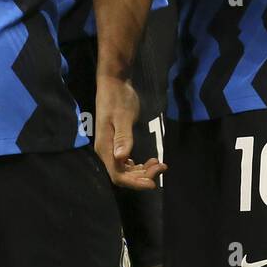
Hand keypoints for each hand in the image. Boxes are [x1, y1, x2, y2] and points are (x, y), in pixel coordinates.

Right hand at [94, 75, 165, 190]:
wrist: (114, 84)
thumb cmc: (119, 99)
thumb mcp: (123, 117)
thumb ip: (123, 137)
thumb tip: (121, 158)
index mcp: (106, 147)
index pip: (117, 175)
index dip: (134, 182)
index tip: (153, 182)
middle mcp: (106, 151)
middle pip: (122, 175)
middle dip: (142, 176)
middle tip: (161, 167)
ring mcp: (111, 148)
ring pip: (125, 170)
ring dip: (142, 171)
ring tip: (159, 164)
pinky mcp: (116, 143)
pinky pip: (126, 162)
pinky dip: (139, 165)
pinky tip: (151, 160)